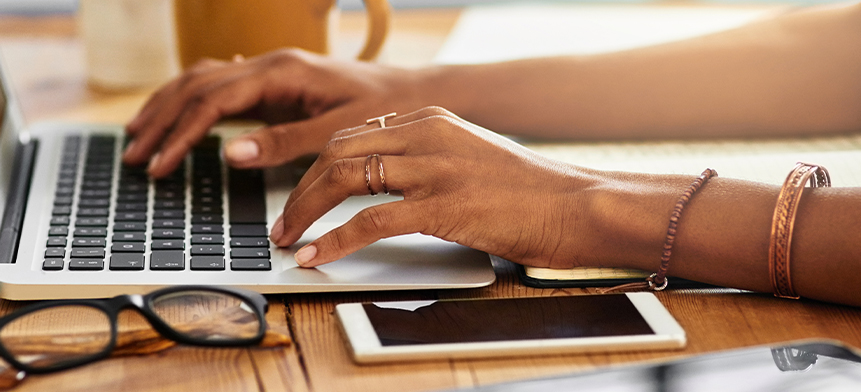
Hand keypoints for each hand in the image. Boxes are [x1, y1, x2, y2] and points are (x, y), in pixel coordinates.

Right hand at [122, 49, 428, 176]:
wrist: (413, 93)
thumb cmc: (384, 110)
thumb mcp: (337, 133)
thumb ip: (283, 143)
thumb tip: (230, 153)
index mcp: (282, 73)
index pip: (212, 101)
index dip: (180, 135)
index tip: (160, 165)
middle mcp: (269, 65)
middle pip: (195, 86)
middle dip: (160, 121)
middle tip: (133, 156)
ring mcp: (270, 71)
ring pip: (201, 80)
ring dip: (167, 107)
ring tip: (138, 137)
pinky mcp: (274, 83)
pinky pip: (219, 85)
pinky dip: (190, 100)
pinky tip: (176, 112)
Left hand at [270, 107, 681, 268]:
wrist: (578, 206)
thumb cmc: (529, 192)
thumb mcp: (469, 158)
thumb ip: (425, 161)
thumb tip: (379, 185)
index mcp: (430, 119)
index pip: (352, 135)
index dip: (314, 167)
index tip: (297, 193)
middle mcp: (427, 134)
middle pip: (338, 152)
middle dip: (299, 189)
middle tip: (283, 222)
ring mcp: (434, 168)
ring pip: (344, 179)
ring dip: (306, 212)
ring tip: (289, 239)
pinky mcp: (443, 205)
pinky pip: (370, 221)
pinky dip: (334, 239)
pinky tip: (318, 254)